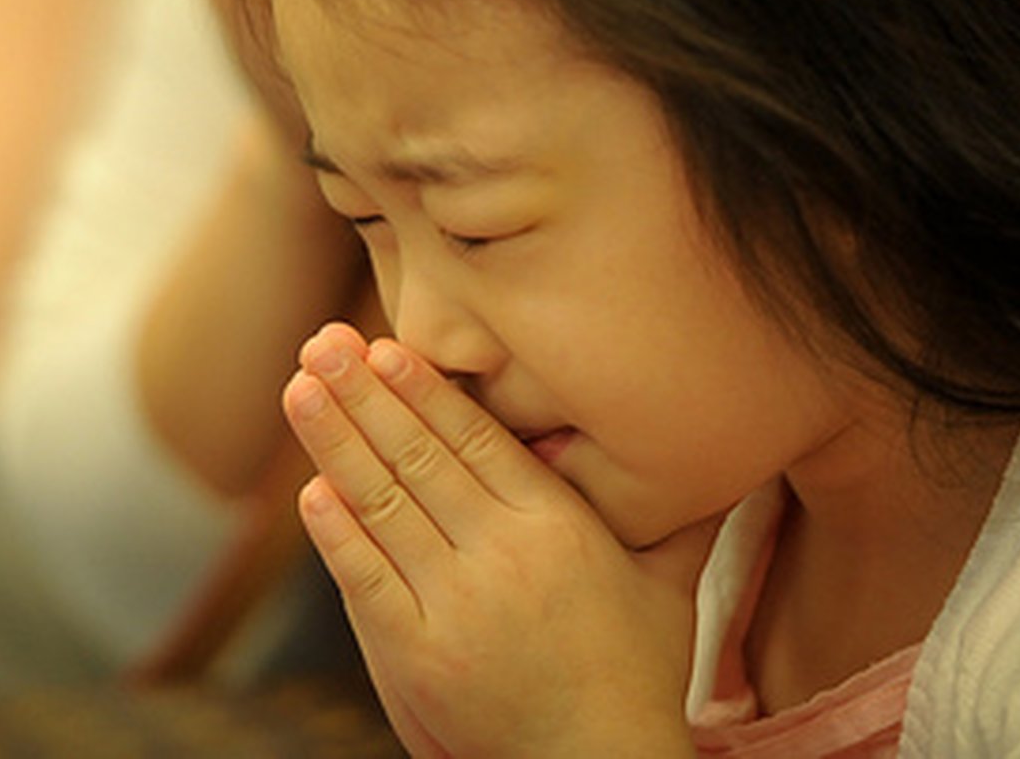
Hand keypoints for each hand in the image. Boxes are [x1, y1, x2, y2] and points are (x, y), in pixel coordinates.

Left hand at [283, 325, 713, 758]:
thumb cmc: (637, 676)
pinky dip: (336, 534)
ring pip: (383, 505)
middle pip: (420, 457)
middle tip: (320, 343)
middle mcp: (504, 557)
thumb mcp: (670, 586)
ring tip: (299, 391)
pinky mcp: (417, 656)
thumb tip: (721, 448)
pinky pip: (366, 580)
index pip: (478, 439)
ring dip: (336, 443)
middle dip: (364, 395)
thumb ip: (682, 512)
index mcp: (559, 528)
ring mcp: (455, 607)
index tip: (385, 345)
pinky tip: (310, 490)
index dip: (427, 390)